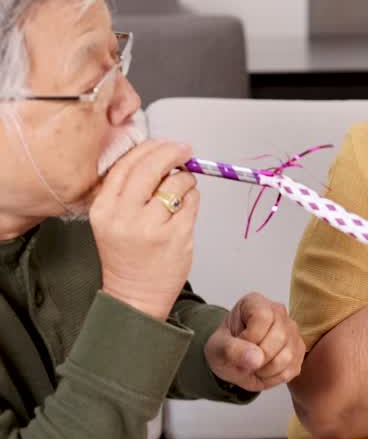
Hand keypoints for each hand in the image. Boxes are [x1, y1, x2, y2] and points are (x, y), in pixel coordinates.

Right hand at [92, 140, 198, 320]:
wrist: (135, 294)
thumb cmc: (127, 255)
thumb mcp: (113, 219)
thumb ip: (129, 189)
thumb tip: (158, 156)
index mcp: (104, 208)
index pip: (126, 165)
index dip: (150, 149)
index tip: (165, 144)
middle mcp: (124, 216)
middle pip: (151, 167)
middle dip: (172, 152)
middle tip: (185, 150)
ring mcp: (152, 226)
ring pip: (177, 182)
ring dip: (185, 179)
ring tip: (182, 188)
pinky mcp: (177, 236)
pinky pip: (191, 202)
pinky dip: (193, 198)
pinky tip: (185, 206)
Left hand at [204, 292, 304, 391]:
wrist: (232, 361)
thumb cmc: (224, 349)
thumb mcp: (216, 348)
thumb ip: (231, 350)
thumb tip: (256, 358)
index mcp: (256, 303)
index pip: (262, 318)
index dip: (250, 338)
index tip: (238, 345)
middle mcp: (279, 313)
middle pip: (279, 337)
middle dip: (258, 357)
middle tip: (244, 359)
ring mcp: (293, 332)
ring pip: (288, 355)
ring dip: (265, 369)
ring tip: (253, 366)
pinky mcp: (299, 351)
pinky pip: (291, 369)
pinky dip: (273, 377)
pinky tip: (263, 370)